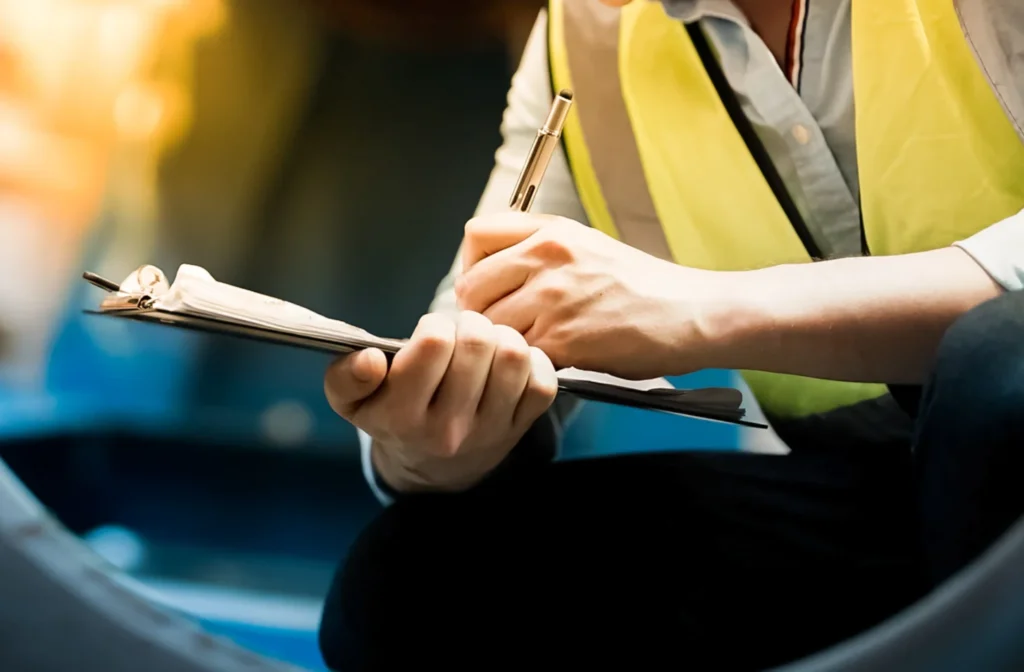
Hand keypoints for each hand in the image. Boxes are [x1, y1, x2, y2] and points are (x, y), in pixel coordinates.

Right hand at [324, 311, 558, 493]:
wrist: (432, 469)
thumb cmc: (391, 415)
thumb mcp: (353, 402)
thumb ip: (346, 378)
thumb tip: (370, 359)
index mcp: (402, 417)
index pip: (434, 345)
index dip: (435, 324)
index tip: (430, 333)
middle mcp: (448, 429)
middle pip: (478, 344)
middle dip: (470, 324)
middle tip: (461, 333)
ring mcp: (489, 431)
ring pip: (514, 357)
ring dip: (503, 338)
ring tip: (486, 345)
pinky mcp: (521, 429)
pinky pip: (543, 383)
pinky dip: (533, 361)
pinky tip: (509, 364)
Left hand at [455, 211, 714, 379]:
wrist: (690, 313)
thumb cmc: (642, 287)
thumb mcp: (589, 245)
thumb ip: (540, 249)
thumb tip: (492, 269)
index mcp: (551, 231)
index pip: (476, 234)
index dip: (472, 264)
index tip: (488, 285)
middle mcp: (547, 257)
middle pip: (471, 286)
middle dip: (479, 313)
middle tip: (502, 328)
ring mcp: (554, 298)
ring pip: (490, 326)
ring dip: (503, 343)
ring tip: (531, 346)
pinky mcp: (564, 339)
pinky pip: (519, 354)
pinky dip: (527, 363)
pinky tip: (552, 360)